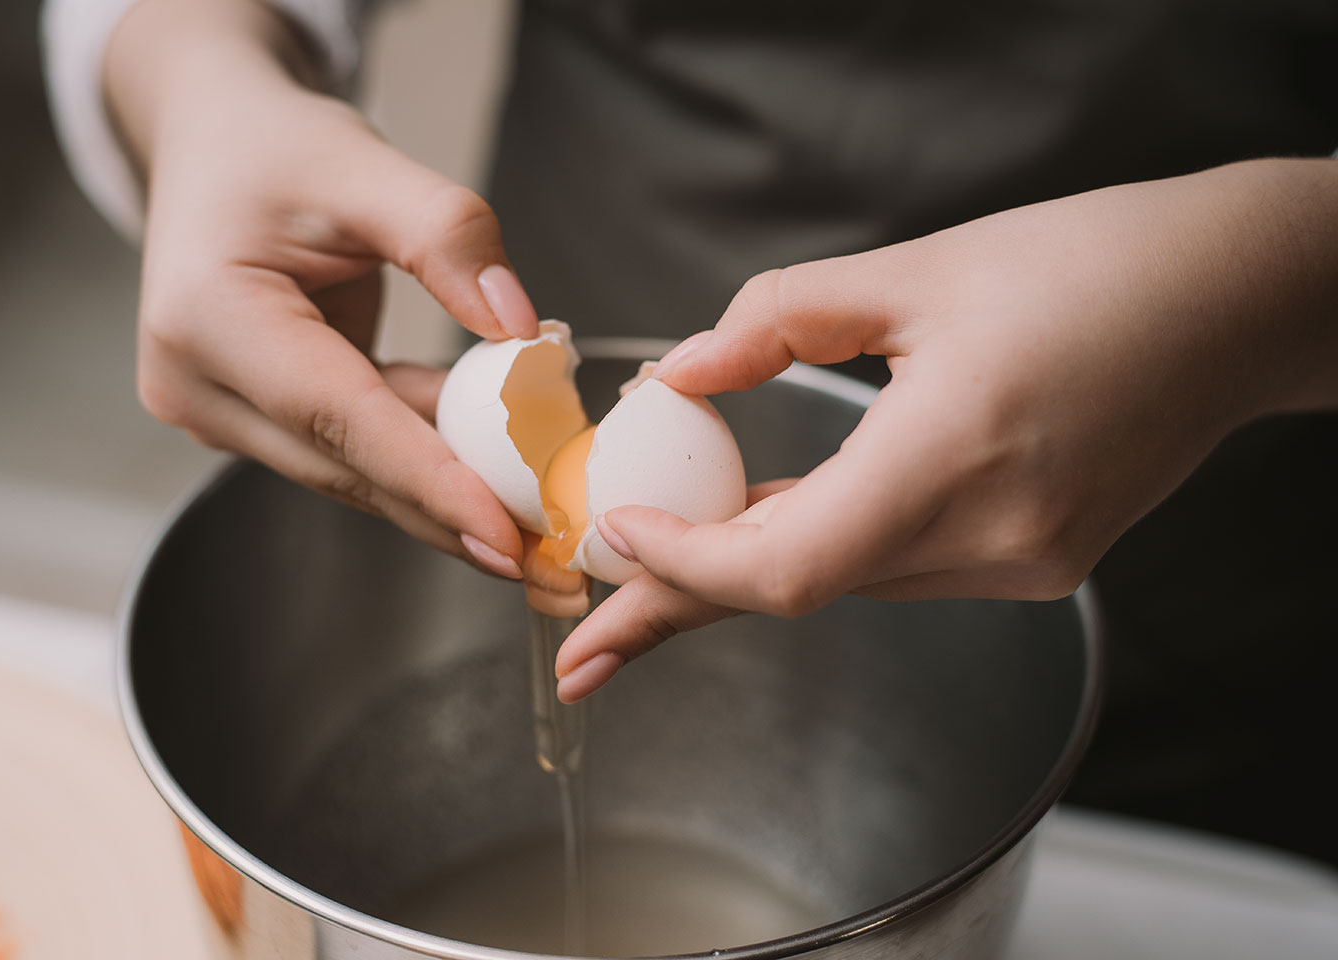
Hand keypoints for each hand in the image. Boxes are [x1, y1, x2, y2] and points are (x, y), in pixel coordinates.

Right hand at [105, 0, 536, 576]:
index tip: (505, 537)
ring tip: (544, 530)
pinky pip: (353, 448)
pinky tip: (499, 466)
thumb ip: (448, 235)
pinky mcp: (251, 418)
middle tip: (551, 567)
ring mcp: (218, 409)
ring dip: (449, 494)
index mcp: (207, 317)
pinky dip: (425, 453)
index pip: (337, 417)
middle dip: (455, 515)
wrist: (211, 144)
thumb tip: (524, 330)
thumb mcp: (364, 163)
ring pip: (355, 469)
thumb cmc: (275, 147)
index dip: (427, 481)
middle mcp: (198, 383)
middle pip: (349, 466)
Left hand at [555, 158, 1337, 701]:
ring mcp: (1022, 562)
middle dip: (682, 609)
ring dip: (746, 573)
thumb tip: (678, 378)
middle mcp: (993, 536)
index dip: (684, 569)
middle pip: (801, 594)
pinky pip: (896, 568)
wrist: (1235, 303)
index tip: (607, 543)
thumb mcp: (917, 270)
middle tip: (582, 650)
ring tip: (646, 569)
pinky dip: (820, 550)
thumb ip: (777, 322)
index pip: (789, 564)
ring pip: (846, 584)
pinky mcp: (1037, 560)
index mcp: (957, 452)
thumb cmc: (1092, 264)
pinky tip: (760, 529)